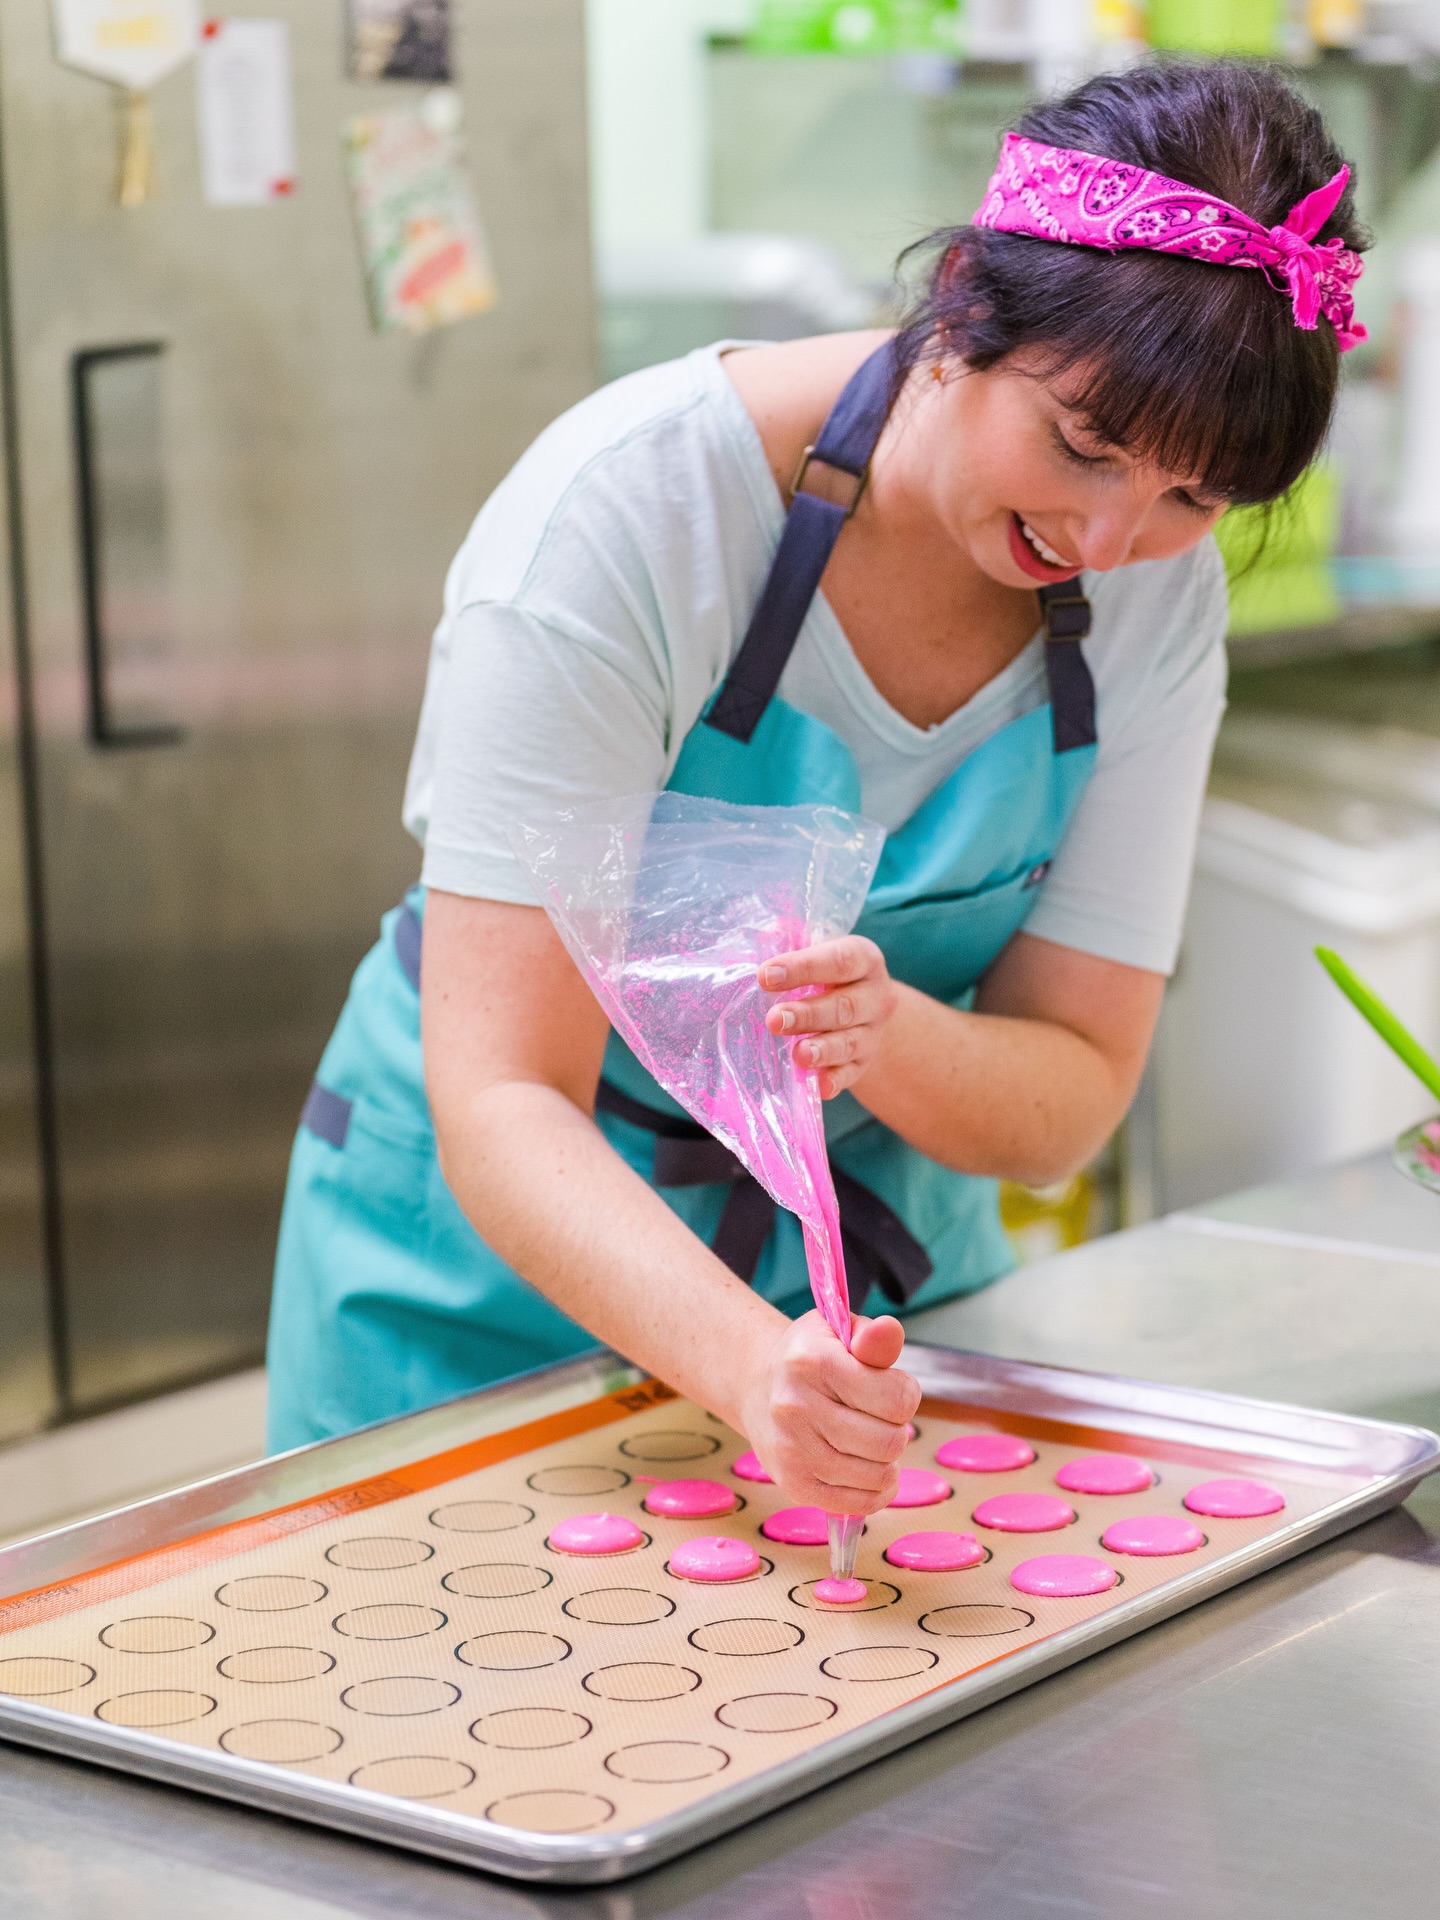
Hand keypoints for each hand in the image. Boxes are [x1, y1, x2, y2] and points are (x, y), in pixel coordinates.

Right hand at [737, 1311, 920, 1514]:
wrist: (758, 1386)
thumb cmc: (811, 1357)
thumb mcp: (839, 1331)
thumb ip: (873, 1335)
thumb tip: (890, 1331)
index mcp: (812, 1362)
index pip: (897, 1399)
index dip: (905, 1394)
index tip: (889, 1387)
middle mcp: (796, 1408)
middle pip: (890, 1442)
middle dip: (897, 1429)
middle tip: (879, 1417)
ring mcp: (792, 1451)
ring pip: (878, 1476)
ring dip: (887, 1461)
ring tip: (870, 1441)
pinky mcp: (794, 1484)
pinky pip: (859, 1504)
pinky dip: (875, 1490)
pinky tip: (867, 1468)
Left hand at [761, 936, 899, 1097]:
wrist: (863, 1005)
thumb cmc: (826, 971)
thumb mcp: (816, 948)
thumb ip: (792, 939)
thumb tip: (764, 936)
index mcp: (864, 959)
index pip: (839, 961)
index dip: (803, 967)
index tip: (765, 975)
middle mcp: (876, 996)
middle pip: (845, 1007)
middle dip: (808, 1014)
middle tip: (774, 1019)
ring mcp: (872, 1032)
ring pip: (850, 1043)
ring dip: (822, 1050)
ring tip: (797, 1054)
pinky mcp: (864, 1063)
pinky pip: (852, 1074)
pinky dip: (835, 1080)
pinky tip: (818, 1085)